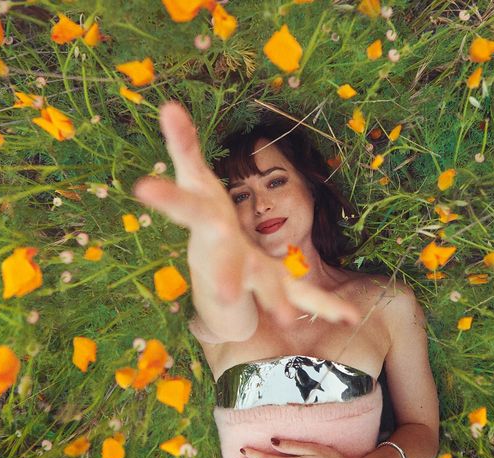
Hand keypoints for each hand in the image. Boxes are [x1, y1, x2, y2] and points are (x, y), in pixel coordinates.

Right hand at [132, 100, 360, 326]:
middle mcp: (223, 255)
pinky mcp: (275, 284)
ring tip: (287, 317)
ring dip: (274, 298)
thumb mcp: (194, 180)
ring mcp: (250, 273)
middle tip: (227, 291)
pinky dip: (325, 304)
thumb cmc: (204, 217)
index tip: (143, 188)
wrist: (212, 275)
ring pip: (262, 285)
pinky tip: (350, 318)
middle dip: (225, 274)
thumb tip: (169, 104)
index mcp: (205, 223)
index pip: (185, 206)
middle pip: (222, 262)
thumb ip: (185, 145)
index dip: (166, 197)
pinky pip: (301, 294)